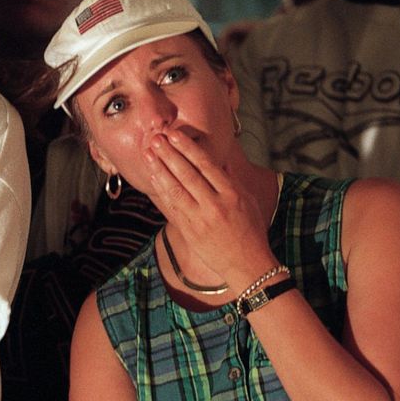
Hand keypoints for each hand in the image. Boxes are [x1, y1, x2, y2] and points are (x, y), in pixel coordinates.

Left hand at [144, 131, 273, 282]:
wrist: (247, 265)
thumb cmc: (250, 231)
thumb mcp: (248, 201)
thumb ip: (232, 180)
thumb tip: (220, 159)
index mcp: (232, 194)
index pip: (207, 165)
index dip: (189, 148)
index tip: (175, 134)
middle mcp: (215, 205)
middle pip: (188, 174)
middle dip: (170, 154)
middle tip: (156, 138)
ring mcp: (200, 218)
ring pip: (176, 189)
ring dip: (160, 169)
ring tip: (149, 154)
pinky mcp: (189, 231)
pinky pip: (172, 206)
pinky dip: (162, 190)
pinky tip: (154, 176)